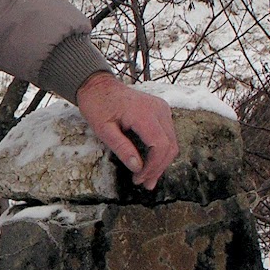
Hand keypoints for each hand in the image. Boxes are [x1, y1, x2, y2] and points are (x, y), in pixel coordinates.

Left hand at [76, 71, 178, 190]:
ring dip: (161, 162)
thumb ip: (121, 147)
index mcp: (143, 113)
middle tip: (144, 184)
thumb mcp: (103, 129)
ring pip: (172, 142)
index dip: (152, 167)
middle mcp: (158, 109)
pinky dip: (161, 151)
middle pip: (169, 146)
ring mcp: (162, 108)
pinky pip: (168, 135)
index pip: (160, 146)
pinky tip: (150, 164)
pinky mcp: (162, 111)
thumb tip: (137, 168)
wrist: (99, 86)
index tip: (139, 178)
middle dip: (158, 168)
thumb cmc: (98, 105)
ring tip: (148, 179)